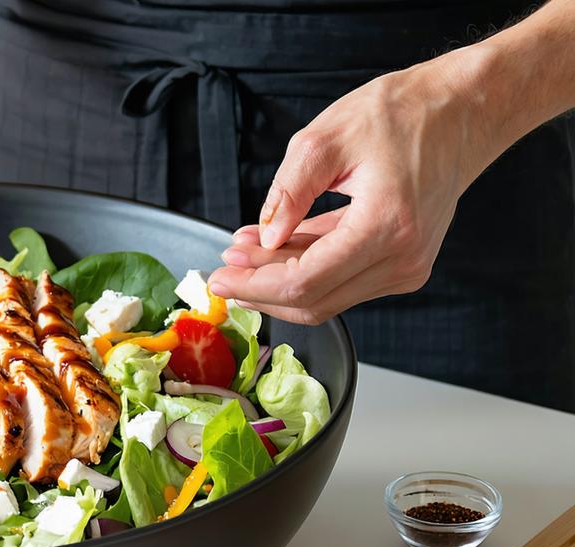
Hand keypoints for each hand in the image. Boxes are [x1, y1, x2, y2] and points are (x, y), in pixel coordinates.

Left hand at [208, 48, 498, 324]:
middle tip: (223, 269)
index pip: (305, 281)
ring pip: (326, 296)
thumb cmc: (404, 114)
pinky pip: (342, 279)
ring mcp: (408, 266)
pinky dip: (305, 268)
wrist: (462, 111)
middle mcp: (404, 258)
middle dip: (260, 289)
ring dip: (279, 280)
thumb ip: (287, 194)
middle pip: (314, 300)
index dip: (254, 286)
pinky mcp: (403, 264)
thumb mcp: (326, 139)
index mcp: (387, 226)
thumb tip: (261, 239)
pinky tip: (272, 249)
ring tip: (241, 253)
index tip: (219, 277)